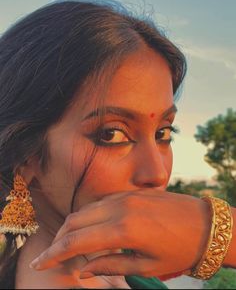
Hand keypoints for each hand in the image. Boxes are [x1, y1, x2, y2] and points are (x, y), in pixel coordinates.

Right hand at [29, 189, 210, 278]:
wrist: (206, 224)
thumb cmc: (180, 250)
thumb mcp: (146, 265)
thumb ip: (111, 266)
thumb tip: (84, 269)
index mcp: (123, 230)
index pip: (76, 242)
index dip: (55, 254)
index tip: (41, 264)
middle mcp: (120, 207)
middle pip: (75, 221)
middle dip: (59, 239)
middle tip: (54, 254)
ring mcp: (126, 196)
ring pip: (86, 209)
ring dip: (73, 226)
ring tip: (70, 243)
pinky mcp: (131, 193)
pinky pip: (101, 202)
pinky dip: (90, 215)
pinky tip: (91, 227)